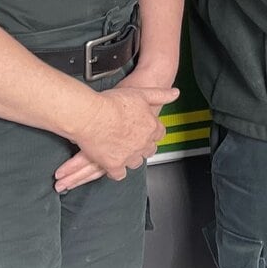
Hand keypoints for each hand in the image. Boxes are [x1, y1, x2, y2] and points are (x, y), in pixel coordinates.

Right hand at [55, 57, 177, 191]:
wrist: (91, 115)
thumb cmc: (112, 103)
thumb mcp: (141, 93)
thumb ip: (159, 94)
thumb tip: (174, 93)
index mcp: (151, 126)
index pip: (159, 134)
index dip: (152, 133)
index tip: (147, 132)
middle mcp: (143, 143)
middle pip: (149, 150)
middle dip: (143, 147)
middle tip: (133, 143)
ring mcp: (130, 155)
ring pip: (136, 162)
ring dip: (131, 159)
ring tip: (122, 153)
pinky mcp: (114, 164)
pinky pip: (119, 174)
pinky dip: (116, 171)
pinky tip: (112, 166)